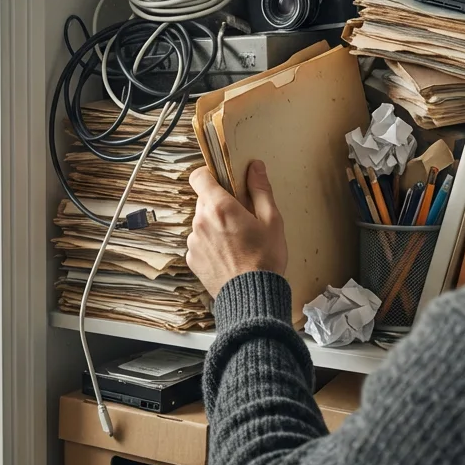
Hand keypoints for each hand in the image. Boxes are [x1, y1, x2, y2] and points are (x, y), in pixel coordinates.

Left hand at [187, 161, 287, 297]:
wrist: (252, 297)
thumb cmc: (265, 259)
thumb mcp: (271, 220)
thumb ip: (260, 190)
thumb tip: (255, 167)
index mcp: (219, 207)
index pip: (199, 176)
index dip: (210, 174)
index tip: (222, 179)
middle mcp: (200, 222)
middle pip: (204, 200)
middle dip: (220, 203)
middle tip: (242, 216)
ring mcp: (193, 241)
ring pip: (202, 221)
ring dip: (215, 224)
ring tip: (237, 240)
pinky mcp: (192, 259)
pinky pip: (199, 242)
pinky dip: (211, 243)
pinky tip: (229, 254)